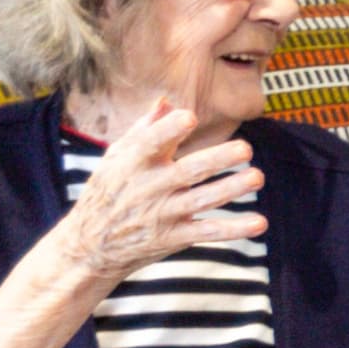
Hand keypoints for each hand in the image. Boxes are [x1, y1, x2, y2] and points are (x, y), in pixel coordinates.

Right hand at [56, 101, 261, 284]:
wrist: (89, 246)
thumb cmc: (107, 192)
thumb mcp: (115, 158)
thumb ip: (144, 129)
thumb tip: (167, 101)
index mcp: (133, 163)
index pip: (150, 144)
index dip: (168, 131)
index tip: (189, 117)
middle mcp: (149, 188)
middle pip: (187, 171)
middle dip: (216, 159)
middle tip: (245, 148)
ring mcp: (162, 214)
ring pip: (201, 200)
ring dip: (230, 189)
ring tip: (257, 177)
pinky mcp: (173, 237)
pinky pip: (207, 232)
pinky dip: (233, 229)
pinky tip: (259, 222)